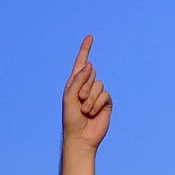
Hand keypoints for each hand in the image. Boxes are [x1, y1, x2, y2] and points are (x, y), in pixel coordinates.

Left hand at [62, 36, 111, 151]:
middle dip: (84, 86)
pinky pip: (105, 94)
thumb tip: (90, 65)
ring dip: (90, 98)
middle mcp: (86, 86)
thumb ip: (78, 79)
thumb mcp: (69, 96)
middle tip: (79, 101)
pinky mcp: (106, 102)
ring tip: (85, 110)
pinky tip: (92, 113)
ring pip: (99, 84)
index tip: (90, 37)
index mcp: (74, 83)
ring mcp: (97, 94)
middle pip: (91, 73)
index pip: (81, 63)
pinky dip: (97, 103)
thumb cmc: (71, 118)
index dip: (85, 50)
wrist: (80, 137)